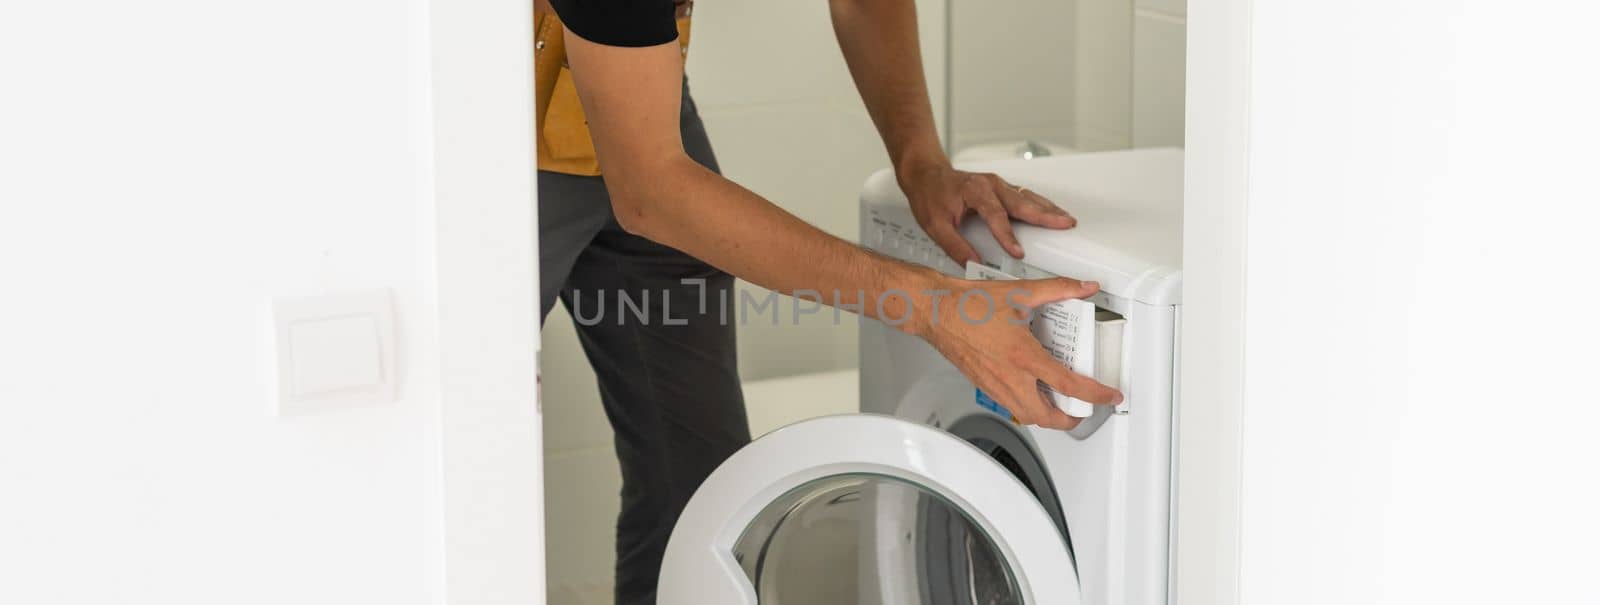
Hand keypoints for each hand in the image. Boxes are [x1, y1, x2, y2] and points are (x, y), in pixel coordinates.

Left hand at [897, 160, 1076, 264]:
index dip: (1007, 235)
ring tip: (1066, 219)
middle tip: (1064, 225)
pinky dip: (1041, 204)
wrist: (926, 175)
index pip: (995, 216)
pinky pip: (1025, 195)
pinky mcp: (1001, 187)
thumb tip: (973, 265)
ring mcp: (997, 184)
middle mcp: (989, 184)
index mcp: (974, 191)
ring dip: (1048, 208)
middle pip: (1021, 202)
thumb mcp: (935, 226)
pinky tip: (1052, 212)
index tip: (1018, 252)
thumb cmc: (930, 195)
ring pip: (1027, 196)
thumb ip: (955, 246)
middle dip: (1045, 215)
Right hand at [906, 273, 1122, 429]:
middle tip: (1082, 409)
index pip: (1069, 385)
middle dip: (1069, 419)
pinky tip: (1029, 389)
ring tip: (1058, 403)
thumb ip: (1058, 289)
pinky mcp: (983, 385)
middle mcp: (1011, 377)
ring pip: (1026, 416)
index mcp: (1024, 356)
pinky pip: (1010, 406)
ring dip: (1046, 416)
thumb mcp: (1021, 292)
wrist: (937, 312)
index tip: (1109, 396)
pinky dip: (1026, 406)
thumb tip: (1083, 287)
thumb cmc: (969, 305)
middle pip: (1046, 417)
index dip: (1095, 395)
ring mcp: (995, 385)